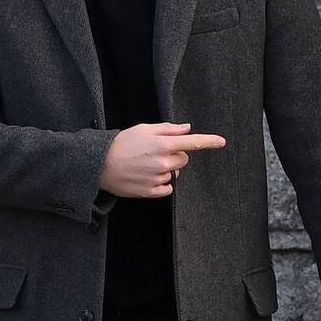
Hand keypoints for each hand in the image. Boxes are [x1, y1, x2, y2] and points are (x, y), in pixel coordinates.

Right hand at [99, 122, 224, 197]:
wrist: (98, 164)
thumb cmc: (121, 143)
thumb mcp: (144, 129)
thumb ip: (168, 128)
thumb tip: (187, 128)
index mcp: (162, 144)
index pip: (192, 143)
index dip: (209, 141)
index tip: (222, 142)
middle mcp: (163, 162)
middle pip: (183, 159)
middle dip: (175, 155)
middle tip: (155, 153)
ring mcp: (157, 178)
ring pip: (174, 174)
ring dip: (166, 169)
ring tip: (146, 164)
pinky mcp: (151, 192)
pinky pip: (167, 188)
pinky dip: (162, 183)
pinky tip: (147, 176)